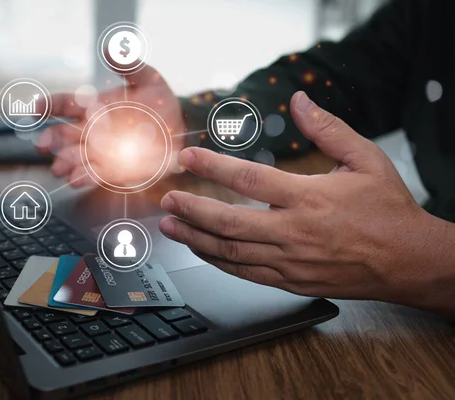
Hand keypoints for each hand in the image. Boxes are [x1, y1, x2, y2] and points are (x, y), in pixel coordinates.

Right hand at [35, 64, 185, 187]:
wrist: (181, 130)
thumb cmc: (161, 103)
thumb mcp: (149, 79)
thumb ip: (129, 65)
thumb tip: (109, 48)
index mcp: (94, 107)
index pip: (65, 104)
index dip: (48, 106)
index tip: (35, 109)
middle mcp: (92, 130)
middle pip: (64, 135)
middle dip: (52, 139)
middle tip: (43, 143)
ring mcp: (101, 152)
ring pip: (76, 157)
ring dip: (65, 162)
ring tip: (58, 167)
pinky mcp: (113, 170)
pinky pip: (95, 174)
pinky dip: (84, 177)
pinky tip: (75, 180)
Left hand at [159, 92, 454, 314]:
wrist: (407, 261)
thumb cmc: (388, 211)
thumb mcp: (366, 159)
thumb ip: (329, 129)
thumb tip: (301, 101)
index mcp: (309, 197)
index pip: (248, 179)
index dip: (212, 166)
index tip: (188, 157)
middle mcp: (294, 232)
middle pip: (228, 221)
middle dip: (192, 208)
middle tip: (168, 199)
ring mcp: (290, 261)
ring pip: (230, 252)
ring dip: (195, 238)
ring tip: (171, 226)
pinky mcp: (290, 281)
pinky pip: (245, 273)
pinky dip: (218, 261)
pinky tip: (201, 250)